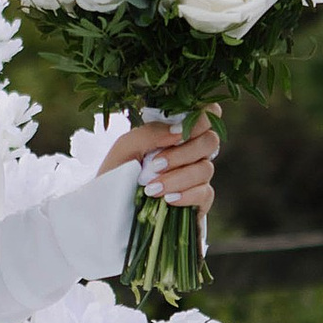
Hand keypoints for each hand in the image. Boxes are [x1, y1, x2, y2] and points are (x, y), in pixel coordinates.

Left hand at [99, 111, 219, 215]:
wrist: (110, 208)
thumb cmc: (117, 173)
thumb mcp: (126, 147)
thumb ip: (151, 133)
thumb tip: (178, 131)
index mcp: (177, 132)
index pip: (207, 114)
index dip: (202, 119)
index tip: (177, 133)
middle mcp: (191, 152)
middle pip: (211, 141)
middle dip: (183, 153)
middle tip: (155, 165)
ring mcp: (197, 176)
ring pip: (206, 169)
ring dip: (178, 178)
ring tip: (151, 188)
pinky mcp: (198, 200)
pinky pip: (205, 193)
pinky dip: (186, 195)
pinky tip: (168, 200)